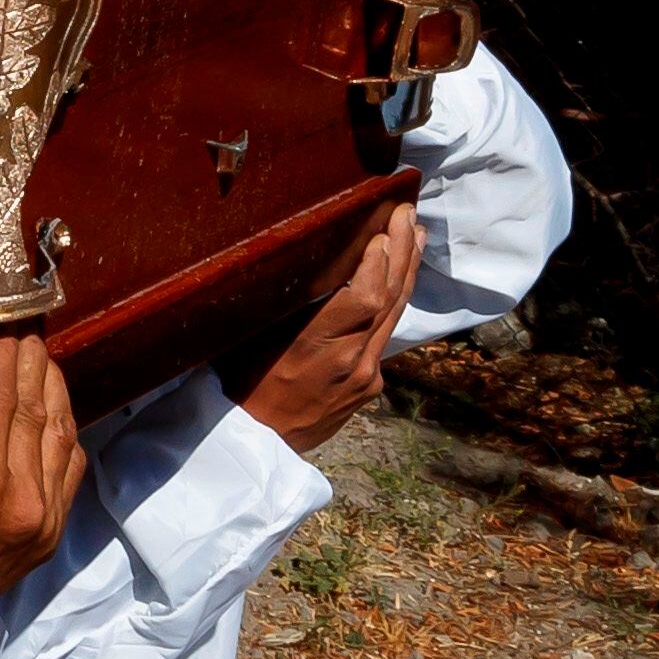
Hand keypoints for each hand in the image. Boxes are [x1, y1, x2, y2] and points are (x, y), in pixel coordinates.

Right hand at [0, 332, 86, 658]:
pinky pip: (69, 466)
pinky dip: (62, 429)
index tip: (0, 317)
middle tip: (22, 326)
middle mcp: (21, 494)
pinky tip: (47, 407)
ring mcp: (43, 517)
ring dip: (51, 388)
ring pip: (61, 431)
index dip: (2, 347)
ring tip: (36, 358)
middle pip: (35, 403)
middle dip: (29, 359)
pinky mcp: (51, 532)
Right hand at [225, 195, 422, 450]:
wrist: (256, 443)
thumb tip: (311, 259)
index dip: (379, 262)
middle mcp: (349, 362)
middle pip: (388, 299)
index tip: (383, 230)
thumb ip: (290, 306)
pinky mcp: (371, 386)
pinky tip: (397, 282)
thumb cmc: (241, 385)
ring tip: (417, 236)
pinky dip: (392, 303)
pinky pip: (384, 337)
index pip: (363, 298)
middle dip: (402, 252)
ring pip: (394, 315)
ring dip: (406, 272)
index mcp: (315, 348)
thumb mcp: (253, 340)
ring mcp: (365, 377)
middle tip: (409, 215)